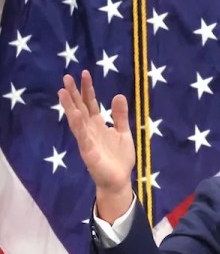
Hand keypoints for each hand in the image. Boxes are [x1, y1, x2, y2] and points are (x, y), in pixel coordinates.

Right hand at [58, 70, 134, 222]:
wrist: (119, 180)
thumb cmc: (120, 158)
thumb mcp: (123, 133)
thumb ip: (120, 116)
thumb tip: (118, 95)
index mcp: (98, 124)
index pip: (90, 103)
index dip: (87, 89)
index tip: (84, 73)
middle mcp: (90, 130)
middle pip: (79, 108)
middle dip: (74, 93)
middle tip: (66, 77)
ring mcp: (87, 140)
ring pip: (76, 120)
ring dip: (70, 107)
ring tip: (63, 92)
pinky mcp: (88, 152)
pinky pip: (83, 137)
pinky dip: (80, 126)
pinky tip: (76, 115)